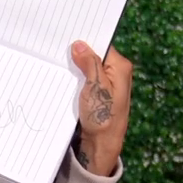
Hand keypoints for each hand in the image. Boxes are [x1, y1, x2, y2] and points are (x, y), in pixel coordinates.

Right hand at [71, 41, 132, 175]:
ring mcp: (107, 85)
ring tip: (61, 65)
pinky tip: (66, 80)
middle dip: (79, 55)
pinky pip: (86, 81)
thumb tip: (80, 45)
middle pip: (95, 56)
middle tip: (61, 52)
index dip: (86, 42)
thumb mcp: (95, 86)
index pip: (102, 45)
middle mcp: (117, 74)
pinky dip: (76, 80)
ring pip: (88, 69)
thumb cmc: (103, 118)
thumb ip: (90, 63)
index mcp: (121, 67)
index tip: (69, 38)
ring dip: (76, 69)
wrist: (101, 144)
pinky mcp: (98, 95)